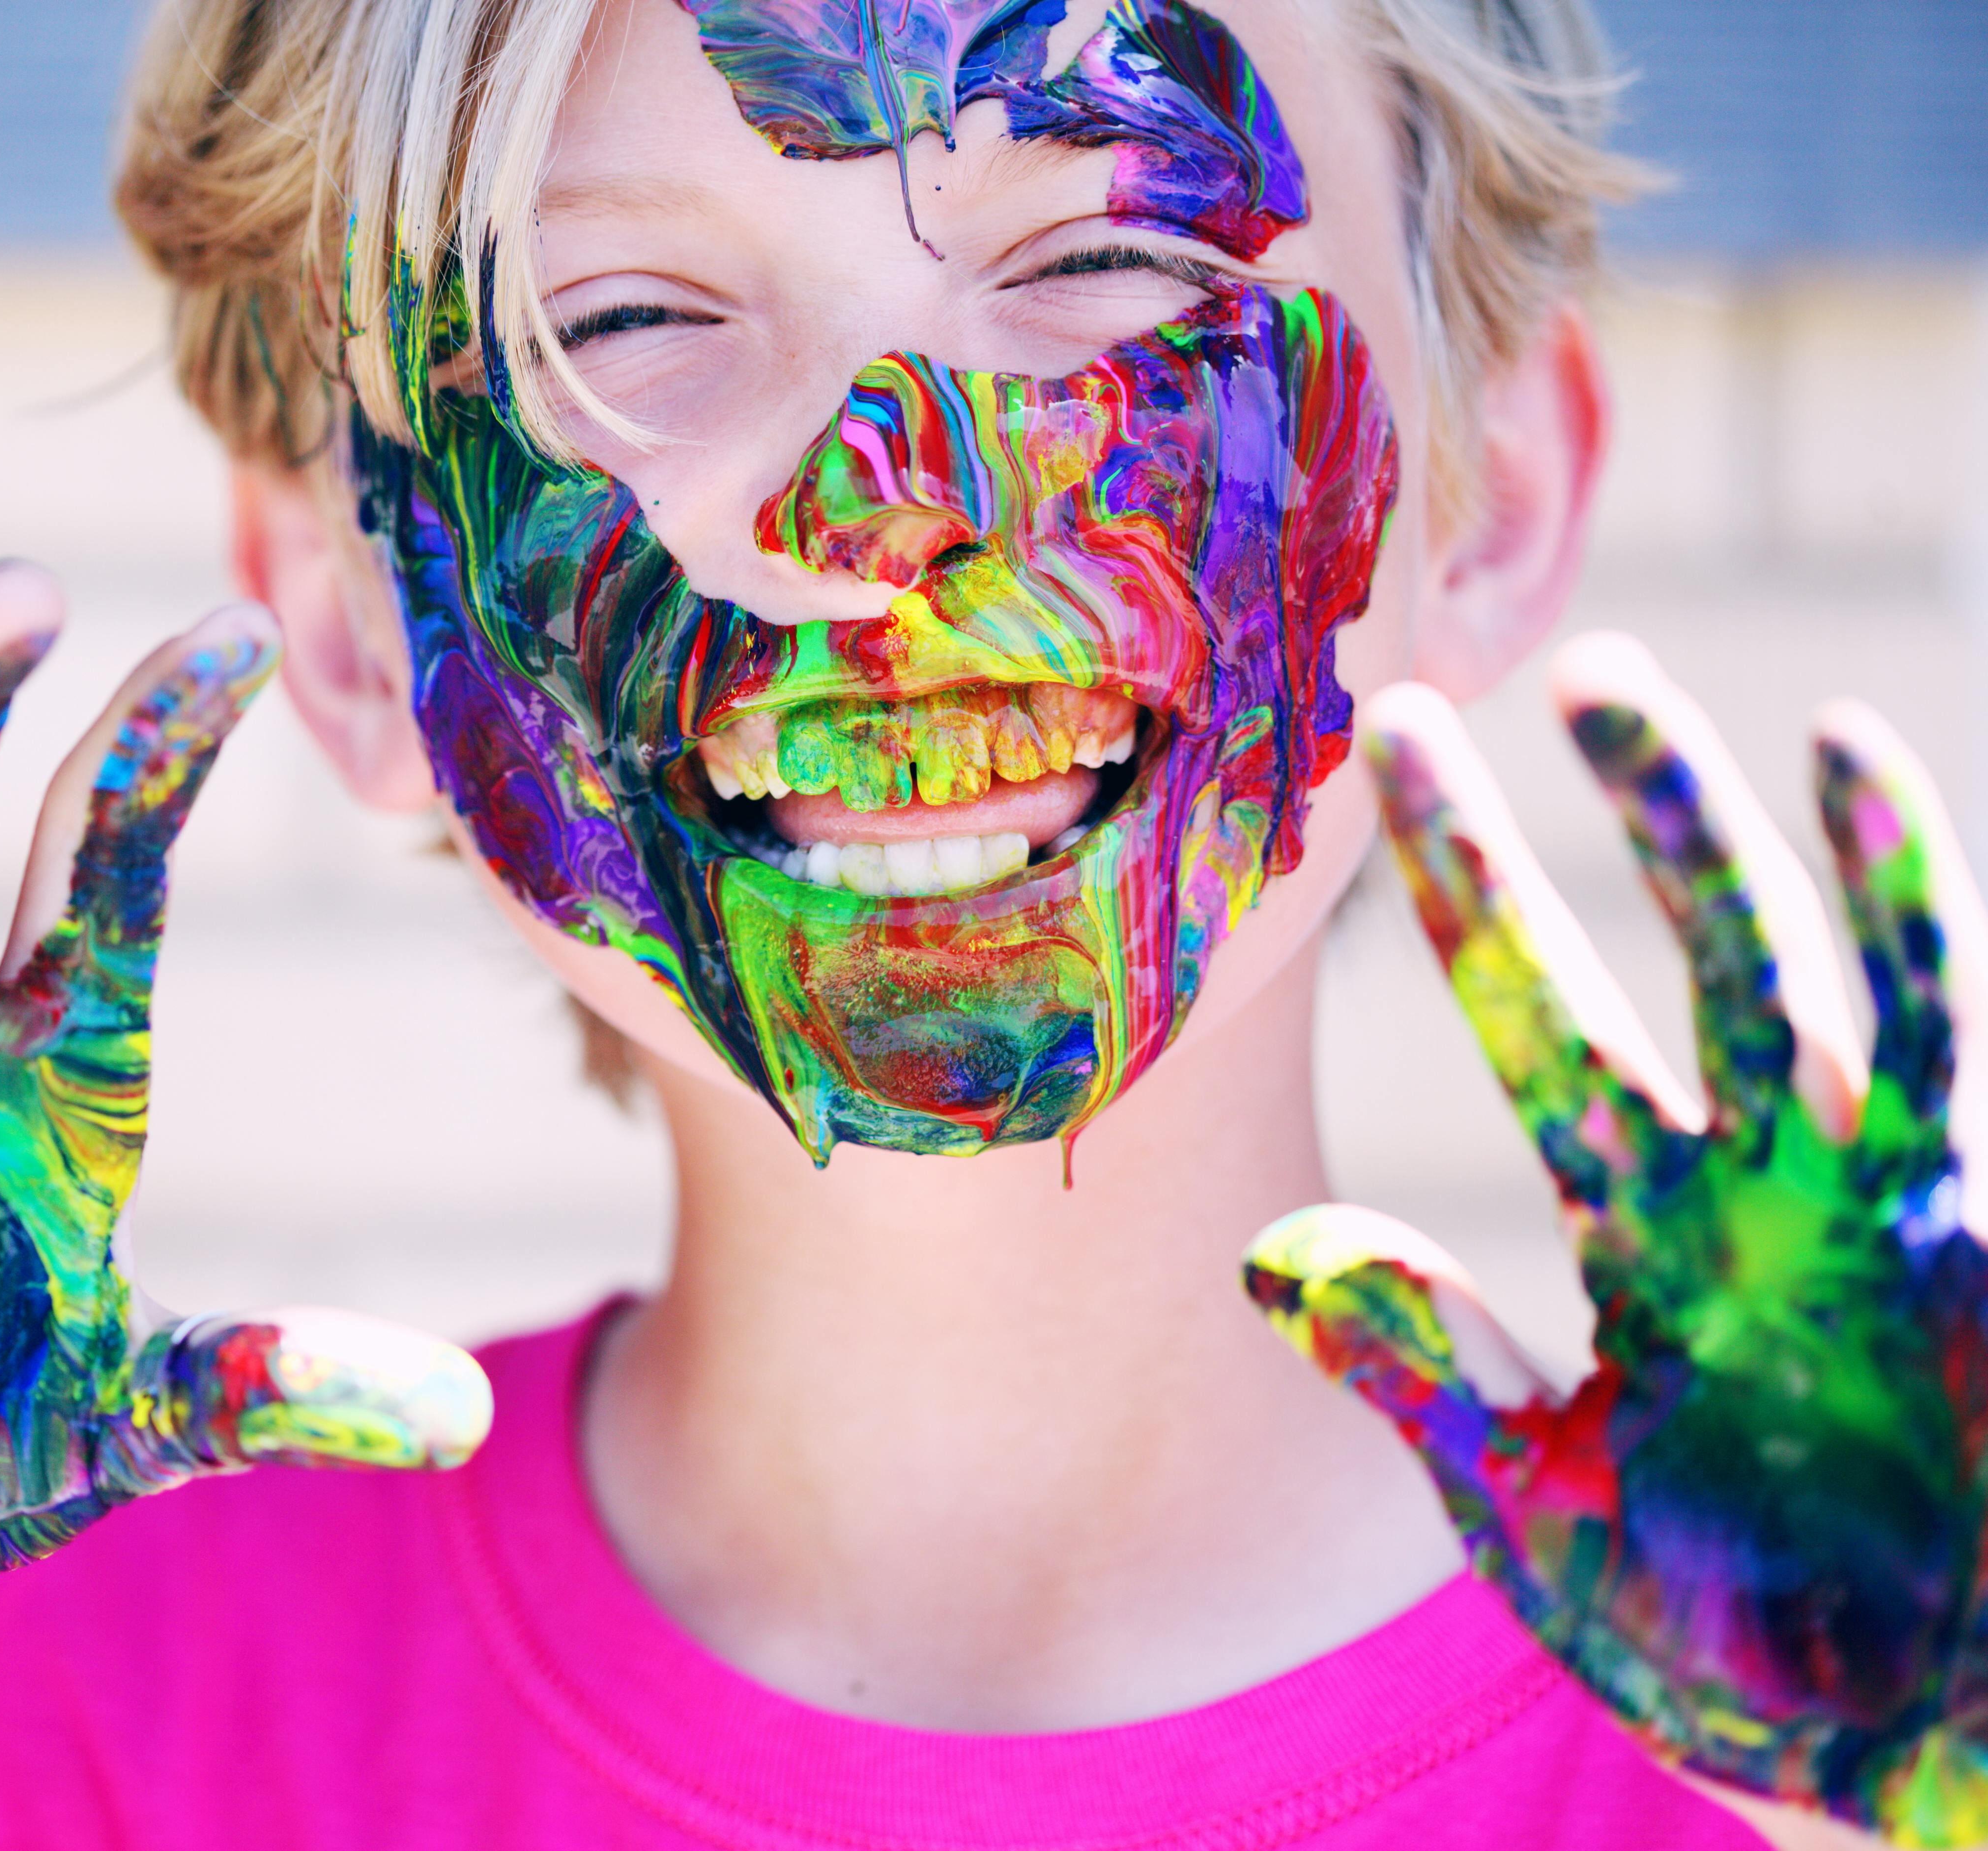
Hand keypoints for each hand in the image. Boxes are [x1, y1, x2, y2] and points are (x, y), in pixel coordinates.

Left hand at [1243, 633, 1987, 1843]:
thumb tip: (1260, 1257)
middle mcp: (1749, 1186)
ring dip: (1698, 823)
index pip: (1530, 1028)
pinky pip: (1938, 1024)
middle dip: (1553, 835)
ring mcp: (1869, 1190)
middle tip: (1426, 699)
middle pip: (1642, 961)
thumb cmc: (1753, 1656)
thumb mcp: (1543, 1511)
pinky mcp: (1970, 1220)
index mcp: (1645, 1241)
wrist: (1935, 1749)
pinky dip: (1901, 891)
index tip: (1371, 794)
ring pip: (1779, 957)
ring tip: (1601, 687)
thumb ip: (1422, 1374)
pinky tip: (1848, 753)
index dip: (1462, 910)